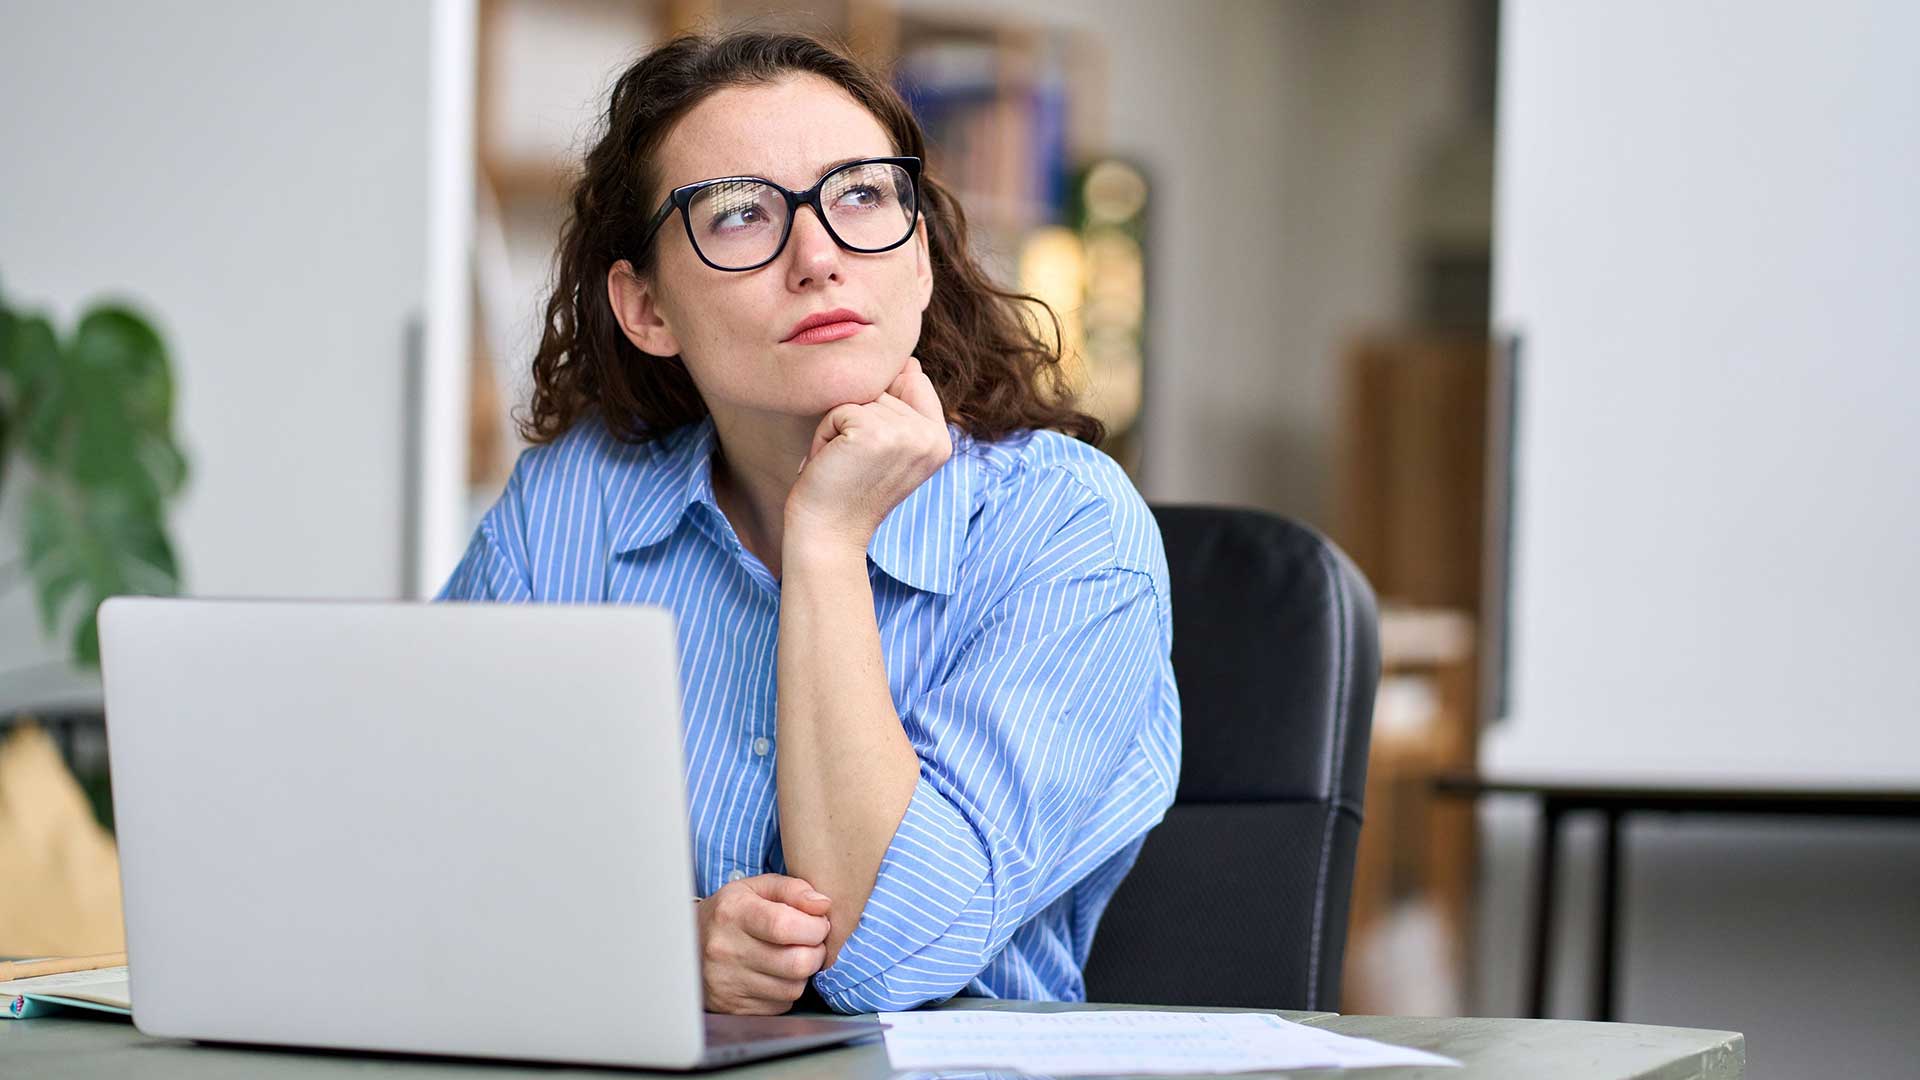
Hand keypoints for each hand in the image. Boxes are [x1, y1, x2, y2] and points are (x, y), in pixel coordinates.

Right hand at [695, 874, 831, 1014]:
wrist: (688, 945)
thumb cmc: (731, 913)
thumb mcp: (757, 888)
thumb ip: (794, 889)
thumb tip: (823, 904)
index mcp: (732, 912)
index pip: (784, 925)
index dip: (815, 927)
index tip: (819, 924)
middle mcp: (725, 949)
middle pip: (796, 963)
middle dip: (816, 952)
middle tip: (811, 942)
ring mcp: (727, 982)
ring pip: (793, 988)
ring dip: (803, 973)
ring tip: (792, 956)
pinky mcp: (732, 1007)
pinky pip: (780, 1005)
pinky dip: (786, 990)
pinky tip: (775, 974)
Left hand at [786, 355, 951, 553]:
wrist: (828, 533)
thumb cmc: (850, 488)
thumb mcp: (890, 446)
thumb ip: (905, 405)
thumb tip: (910, 361)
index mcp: (942, 439)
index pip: (913, 380)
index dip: (881, 408)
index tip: (874, 454)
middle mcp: (932, 436)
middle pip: (882, 387)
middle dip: (856, 418)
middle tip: (855, 461)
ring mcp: (905, 435)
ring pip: (858, 396)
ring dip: (838, 427)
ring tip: (844, 464)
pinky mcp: (873, 433)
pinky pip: (838, 409)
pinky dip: (824, 434)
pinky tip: (833, 463)